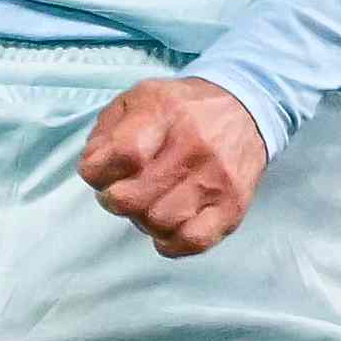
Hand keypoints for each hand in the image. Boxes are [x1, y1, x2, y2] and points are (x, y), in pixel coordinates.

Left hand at [77, 77, 269, 256]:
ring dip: (143, 220)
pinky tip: (168, 227)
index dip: (98, 170)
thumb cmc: (182, 109)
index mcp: (165, 111)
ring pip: (159, 222)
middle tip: (121, 191)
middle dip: (115, 199)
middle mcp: (194, 146)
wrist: (246, 110)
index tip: (100, 171)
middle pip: (133, 197)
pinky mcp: (232, 207)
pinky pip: (193, 241)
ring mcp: (216, 180)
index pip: (122, 154)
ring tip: (149, 203)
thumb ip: (107, 131)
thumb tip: (94, 167)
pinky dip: (171, 242)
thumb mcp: (139, 98)